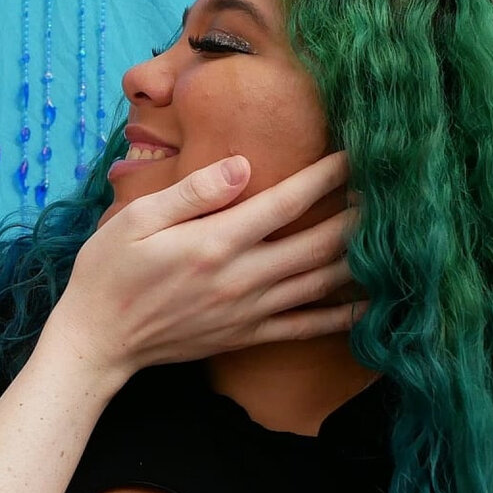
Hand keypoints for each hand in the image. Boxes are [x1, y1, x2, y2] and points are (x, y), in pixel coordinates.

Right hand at [47, 151, 361, 378]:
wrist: (98, 340)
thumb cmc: (109, 271)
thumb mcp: (136, 219)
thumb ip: (193, 192)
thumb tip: (242, 166)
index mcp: (216, 242)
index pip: (286, 202)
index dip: (326, 176)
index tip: (356, 152)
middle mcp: (241, 278)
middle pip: (319, 244)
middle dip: (358, 214)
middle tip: (392, 190)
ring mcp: (248, 311)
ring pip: (320, 284)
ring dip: (360, 258)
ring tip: (394, 235)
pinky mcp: (247, 335)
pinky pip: (305, 327)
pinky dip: (342, 316)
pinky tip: (373, 303)